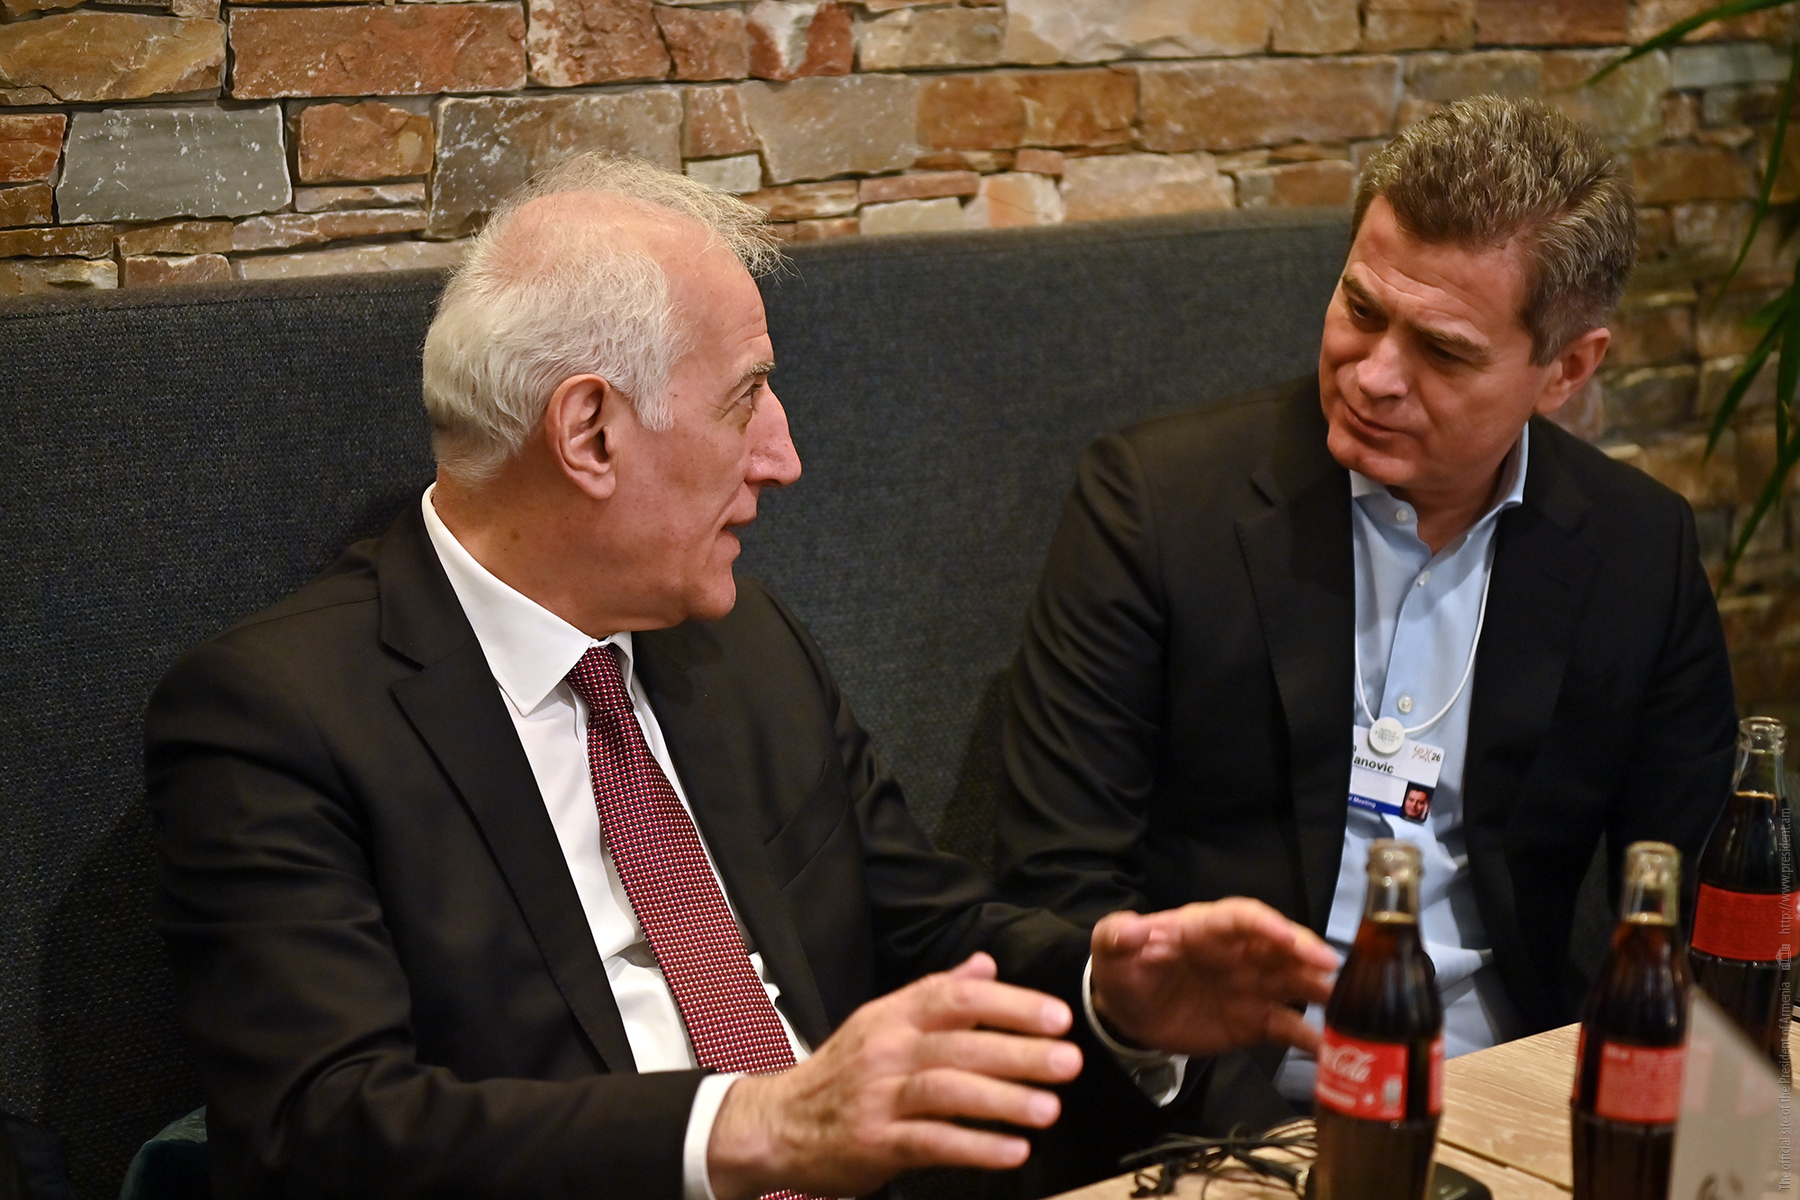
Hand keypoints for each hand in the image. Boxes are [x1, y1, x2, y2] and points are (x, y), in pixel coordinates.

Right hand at [705, 953, 1081, 1199]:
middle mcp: (886, 1050)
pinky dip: (975, 1147)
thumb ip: (937, 993)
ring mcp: (878, 1097)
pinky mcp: (874, 1142)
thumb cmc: (842, 1073)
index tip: (1056, 1016)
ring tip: (1050, 1109)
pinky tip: (1013, 1150)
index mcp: (893, 1016)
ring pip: (947, 1092)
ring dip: (1003, 1101)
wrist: (778, 1123)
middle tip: (1068, 1060)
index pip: (956, 997)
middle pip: (959, 1045)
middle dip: (1019, 1052)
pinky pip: (931, 1142)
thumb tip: (986, 963)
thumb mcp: (884, 1021)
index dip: (1010, 1003)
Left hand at [1089, 899, 1336, 1057]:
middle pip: (1281, 947)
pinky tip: (1335, 1052)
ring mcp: (1251, 988)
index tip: (1292, 940)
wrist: (1126, 1014)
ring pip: (1295, 983)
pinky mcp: (1254, 1022)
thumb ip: (1118, 935)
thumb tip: (1131, 929)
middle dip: (1307, 954)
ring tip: (1352, 1006)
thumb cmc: (1124, 968)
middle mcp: (1238, 954)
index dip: (1270, 926)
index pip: (1244, 918)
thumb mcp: (1110, 947)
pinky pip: (1288, 1028)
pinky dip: (1312, 1039)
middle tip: (1332, 967)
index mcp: (1206, 928)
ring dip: (1322, 992)